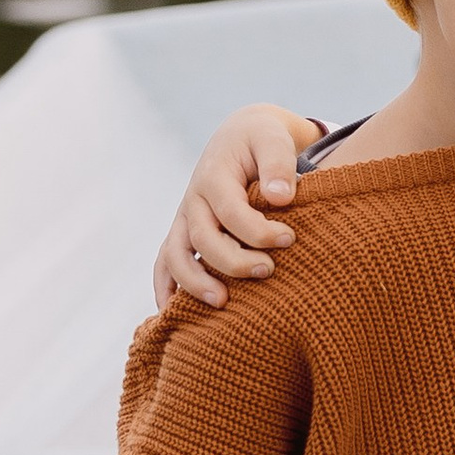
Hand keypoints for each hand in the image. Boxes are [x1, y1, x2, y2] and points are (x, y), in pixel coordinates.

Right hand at [153, 106, 322, 308]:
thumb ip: (278, 164)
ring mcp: (184, 220)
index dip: (258, 231)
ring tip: (224, 302)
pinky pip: (164, 266)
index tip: (290, 239)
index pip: (230, 211)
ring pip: (176, 257)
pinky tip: (174, 317)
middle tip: (269, 271)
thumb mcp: (272, 138)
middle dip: (234, 261)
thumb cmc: (262, 141)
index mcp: (214, 175)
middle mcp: (193, 201)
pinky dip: (165, 291)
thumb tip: (280, 197)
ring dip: (195, 283)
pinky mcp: (184, 235)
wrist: (240, 137)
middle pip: (203, 239)